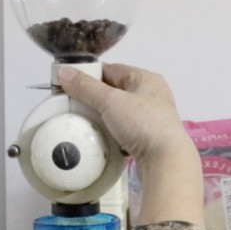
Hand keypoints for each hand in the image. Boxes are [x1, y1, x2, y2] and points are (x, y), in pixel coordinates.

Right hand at [57, 63, 203, 225]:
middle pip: (114, 89)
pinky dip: (110, 128)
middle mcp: (151, 94)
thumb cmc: (143, 124)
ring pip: (118, 109)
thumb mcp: (110, 101)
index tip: (70, 83)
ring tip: (83, 119)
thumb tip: (64, 72)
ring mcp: (151, 116)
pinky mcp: (148, 136)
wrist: (166, 160)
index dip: (89, 75)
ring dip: (101, 114)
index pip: (111, 69)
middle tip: (73, 103)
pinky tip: (99, 134)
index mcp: (146, 79)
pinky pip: (123, 126)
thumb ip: (86, 87)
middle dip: (94, 96)